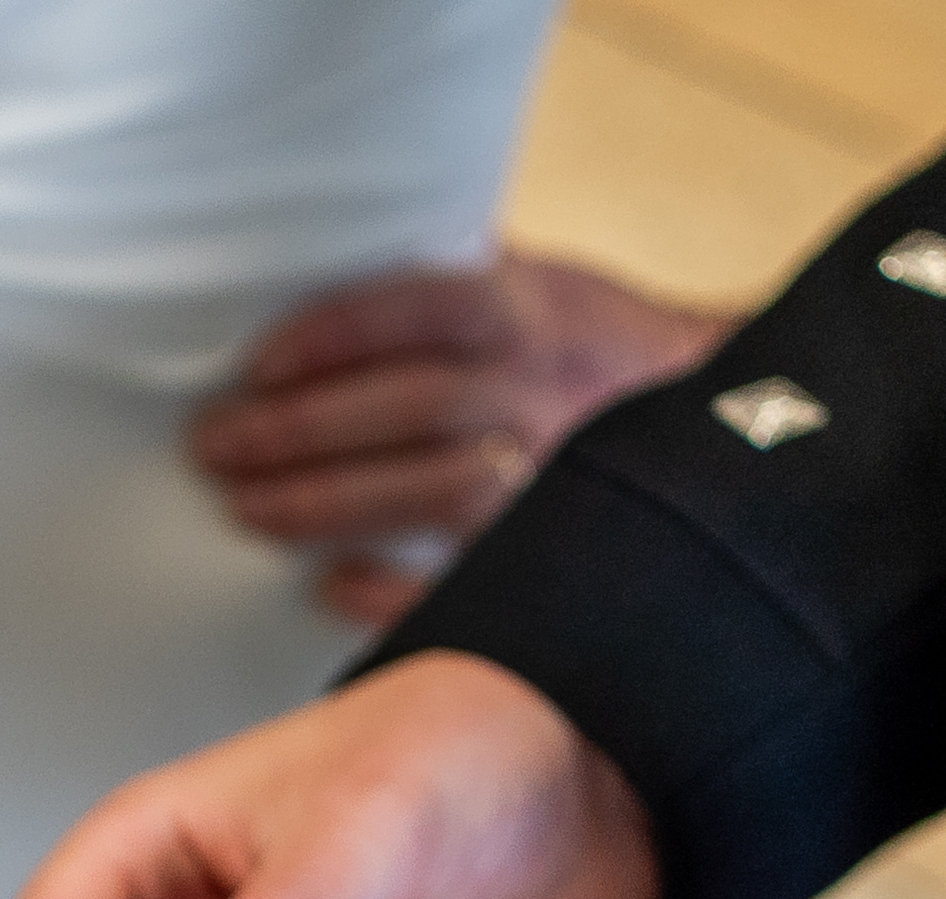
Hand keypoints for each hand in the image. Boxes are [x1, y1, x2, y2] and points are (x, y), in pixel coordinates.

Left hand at [189, 255, 730, 625]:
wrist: (730, 429)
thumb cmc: (597, 356)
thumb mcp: (543, 287)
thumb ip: (456, 281)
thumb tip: (326, 262)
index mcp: (536, 310)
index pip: (426, 306)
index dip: (335, 334)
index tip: (257, 367)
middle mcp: (548, 388)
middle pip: (415, 405)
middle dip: (303, 430)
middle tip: (215, 449)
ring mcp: (559, 476)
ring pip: (438, 489)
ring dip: (329, 503)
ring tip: (248, 509)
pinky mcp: (561, 556)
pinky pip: (472, 582)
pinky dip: (392, 590)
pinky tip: (327, 586)